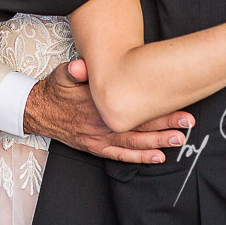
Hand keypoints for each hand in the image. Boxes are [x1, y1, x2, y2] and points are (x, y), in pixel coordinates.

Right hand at [23, 59, 193, 162]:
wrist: (39, 112)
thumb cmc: (55, 91)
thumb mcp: (61, 75)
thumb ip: (73, 71)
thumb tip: (80, 66)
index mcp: (96, 104)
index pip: (130, 106)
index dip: (154, 106)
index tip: (176, 102)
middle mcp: (100, 124)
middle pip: (137, 125)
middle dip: (164, 125)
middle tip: (186, 123)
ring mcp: (99, 138)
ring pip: (132, 142)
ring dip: (157, 142)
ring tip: (178, 140)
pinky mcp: (97, 147)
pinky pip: (120, 155)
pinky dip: (139, 158)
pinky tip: (157, 157)